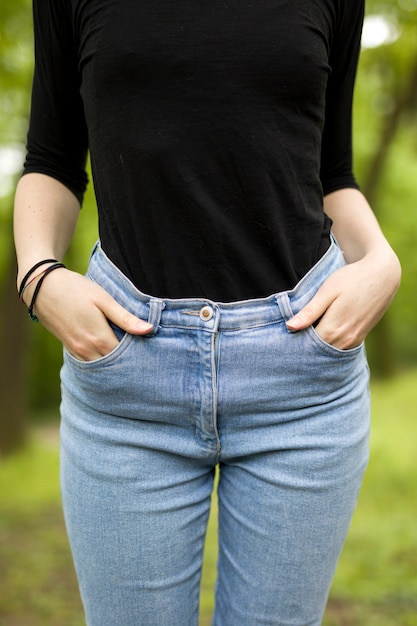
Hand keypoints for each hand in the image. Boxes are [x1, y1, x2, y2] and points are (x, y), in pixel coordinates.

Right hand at [24, 267, 152, 359]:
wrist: (42, 287)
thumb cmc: (76, 290)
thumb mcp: (104, 300)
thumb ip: (125, 318)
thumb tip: (149, 330)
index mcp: (98, 338)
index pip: (125, 357)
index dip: (139, 356)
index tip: (151, 352)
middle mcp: (86, 350)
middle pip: (113, 366)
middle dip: (128, 363)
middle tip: (144, 359)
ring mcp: (76, 351)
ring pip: (100, 367)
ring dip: (114, 364)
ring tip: (130, 358)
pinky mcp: (70, 349)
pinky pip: (89, 363)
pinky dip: (101, 361)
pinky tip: (110, 355)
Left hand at [286, 251, 400, 349]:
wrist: (382, 275)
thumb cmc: (351, 279)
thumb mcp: (327, 292)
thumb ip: (309, 312)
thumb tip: (289, 327)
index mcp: (333, 329)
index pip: (306, 345)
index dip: (294, 341)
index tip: (284, 335)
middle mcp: (345, 340)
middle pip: (317, 352)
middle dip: (304, 346)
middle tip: (290, 337)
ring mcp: (354, 341)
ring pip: (328, 351)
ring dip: (316, 346)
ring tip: (304, 334)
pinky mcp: (360, 338)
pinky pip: (339, 348)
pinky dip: (329, 344)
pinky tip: (320, 334)